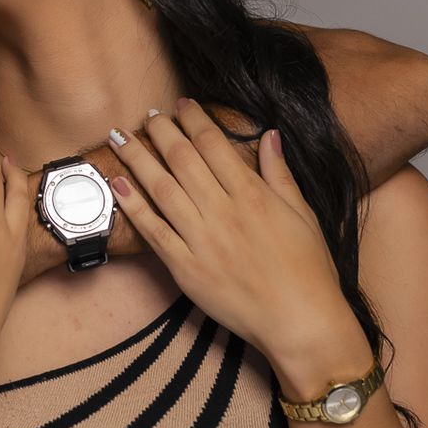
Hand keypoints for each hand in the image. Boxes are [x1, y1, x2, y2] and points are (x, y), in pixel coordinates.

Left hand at [108, 99, 365, 375]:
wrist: (301, 323)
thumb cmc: (309, 270)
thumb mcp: (303, 214)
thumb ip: (280, 173)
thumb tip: (270, 134)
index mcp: (253, 195)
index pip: (214, 144)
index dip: (194, 119)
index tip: (182, 104)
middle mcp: (224, 212)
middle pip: (182, 159)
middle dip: (161, 131)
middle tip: (147, 114)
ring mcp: (202, 241)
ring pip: (161, 189)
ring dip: (137, 159)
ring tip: (119, 137)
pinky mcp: (186, 269)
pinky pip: (153, 232)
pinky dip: (134, 206)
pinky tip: (118, 184)